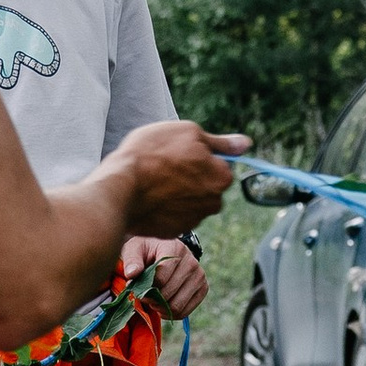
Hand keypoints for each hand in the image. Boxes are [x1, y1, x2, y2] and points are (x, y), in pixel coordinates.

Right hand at [114, 120, 248, 235]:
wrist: (120, 188)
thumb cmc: (153, 154)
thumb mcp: (188, 133)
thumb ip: (219, 142)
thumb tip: (245, 143)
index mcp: (222, 177)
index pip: (221, 164)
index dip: (201, 156)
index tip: (181, 153)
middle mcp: (213, 203)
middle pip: (207, 186)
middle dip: (192, 177)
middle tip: (165, 166)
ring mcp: (193, 220)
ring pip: (189, 202)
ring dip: (177, 193)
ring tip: (153, 181)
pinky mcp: (172, 232)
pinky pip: (172, 216)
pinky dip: (164, 208)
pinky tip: (148, 197)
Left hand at [123, 233, 207, 316]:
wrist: (165, 250)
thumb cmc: (148, 251)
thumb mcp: (134, 249)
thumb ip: (132, 261)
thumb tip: (132, 274)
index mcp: (175, 249)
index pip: (160, 278)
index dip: (145, 288)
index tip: (137, 287)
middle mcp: (191, 262)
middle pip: (168, 294)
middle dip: (152, 299)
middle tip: (145, 296)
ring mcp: (199, 276)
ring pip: (177, 306)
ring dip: (161, 308)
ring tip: (154, 300)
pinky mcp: (203, 288)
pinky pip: (185, 312)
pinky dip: (170, 313)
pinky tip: (163, 305)